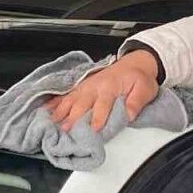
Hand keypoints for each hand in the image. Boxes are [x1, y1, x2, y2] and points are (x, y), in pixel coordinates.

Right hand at [45, 50, 160, 132]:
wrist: (135, 62)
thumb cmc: (139, 77)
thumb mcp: (146, 88)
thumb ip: (137, 101)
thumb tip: (130, 115)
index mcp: (111, 86)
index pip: (103, 104)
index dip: (99, 117)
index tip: (94, 129)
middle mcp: (95, 86)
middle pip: (82, 103)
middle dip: (73, 116)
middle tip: (65, 129)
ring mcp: (87, 86)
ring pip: (71, 99)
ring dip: (61, 110)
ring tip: (52, 122)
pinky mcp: (82, 87)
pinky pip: (67, 94)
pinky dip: (56, 102)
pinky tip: (47, 109)